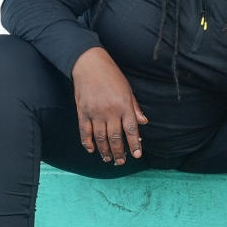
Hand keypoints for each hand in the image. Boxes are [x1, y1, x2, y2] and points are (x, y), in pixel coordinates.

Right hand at [71, 47, 146, 164]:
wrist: (89, 64)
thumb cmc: (111, 76)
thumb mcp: (128, 90)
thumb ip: (134, 108)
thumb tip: (143, 122)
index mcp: (124, 105)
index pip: (131, 129)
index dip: (134, 144)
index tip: (137, 155)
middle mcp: (110, 111)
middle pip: (115, 137)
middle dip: (119, 152)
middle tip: (121, 162)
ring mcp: (95, 112)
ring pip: (100, 138)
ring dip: (104, 150)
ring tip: (108, 159)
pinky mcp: (82, 112)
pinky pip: (85, 131)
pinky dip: (87, 142)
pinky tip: (91, 150)